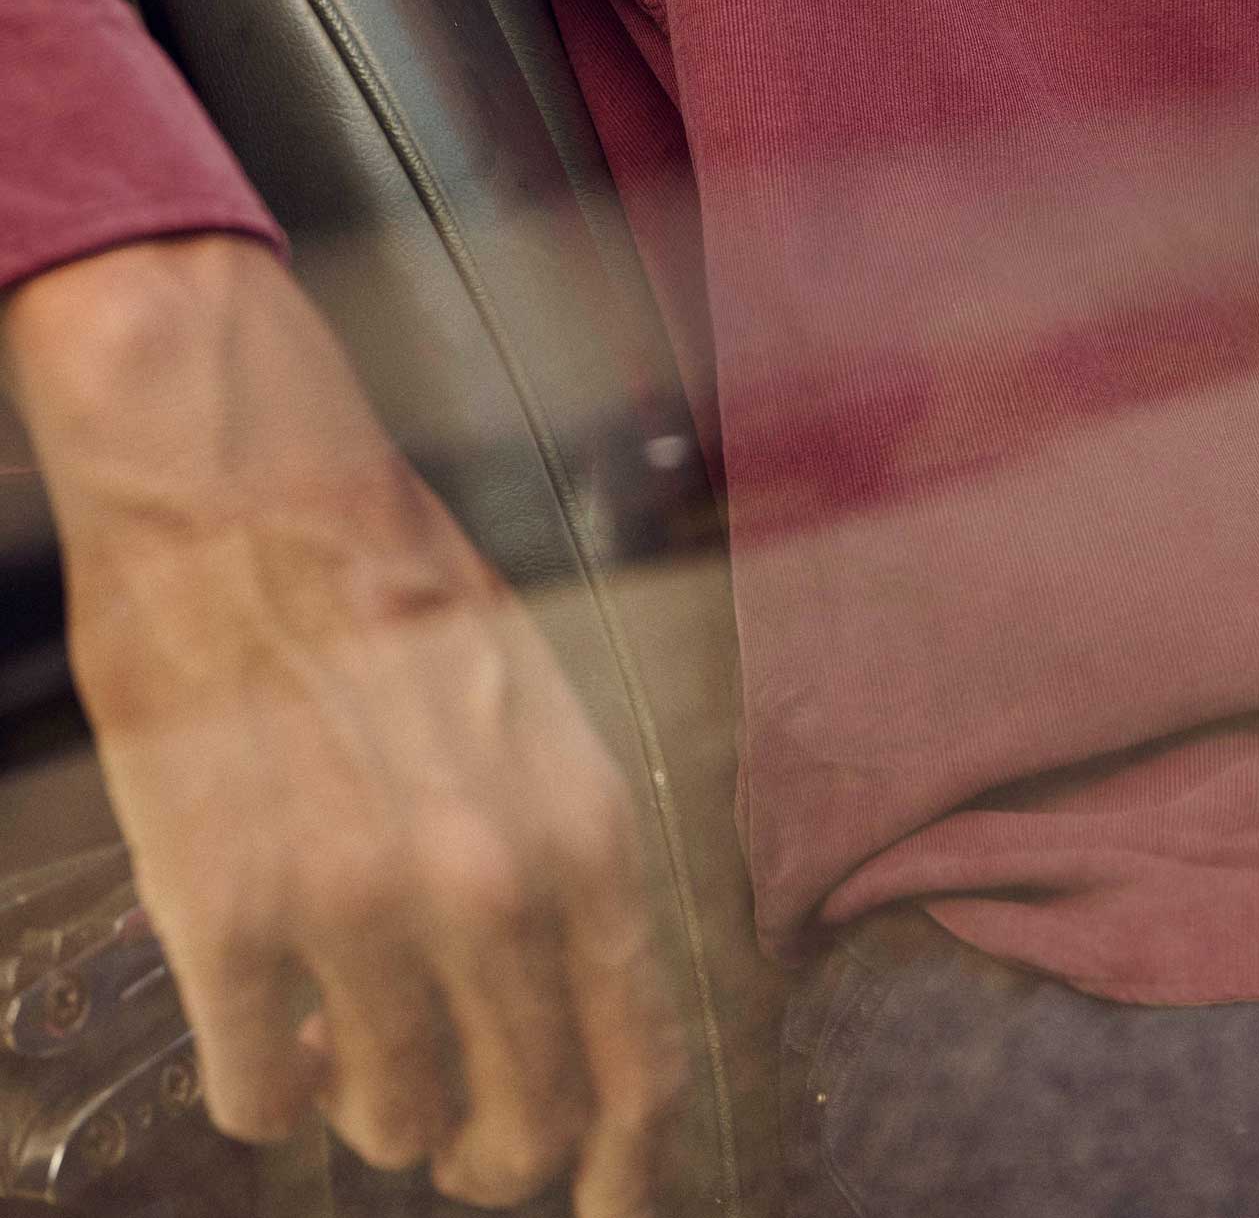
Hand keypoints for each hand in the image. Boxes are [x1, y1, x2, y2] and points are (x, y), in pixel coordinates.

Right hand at [1, 235, 684, 1213]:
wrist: (242, 497)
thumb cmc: (393, 582)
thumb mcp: (531, 707)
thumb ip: (555, 853)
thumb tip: (553, 990)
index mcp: (583, 826)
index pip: (641, 1056)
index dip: (628, 1161)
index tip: (607, 1204)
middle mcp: (490, 889)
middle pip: (520, 1119)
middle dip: (487, 1148)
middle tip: (450, 1135)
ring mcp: (358, 914)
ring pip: (388, 1122)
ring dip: (373, 1110)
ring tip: (346, 1051)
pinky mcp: (231, 921)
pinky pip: (257, 1093)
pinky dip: (264, 1088)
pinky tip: (263, 1033)